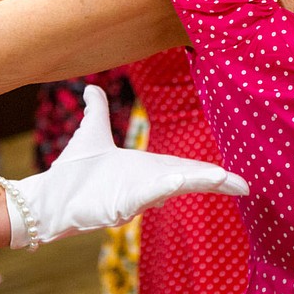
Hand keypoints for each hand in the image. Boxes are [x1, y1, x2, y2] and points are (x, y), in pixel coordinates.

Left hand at [0, 85, 247, 248]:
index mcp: (143, 169)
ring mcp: (133, 196)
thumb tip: (92, 89)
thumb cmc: (73, 171)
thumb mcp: (90, 134)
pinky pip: (144, 196)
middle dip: (214, 181)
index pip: (181, 167)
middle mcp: (143, 185)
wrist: (50, 196)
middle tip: (243, 185)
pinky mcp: (118, 205)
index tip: (232, 175)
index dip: (206, 171)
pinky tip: (176, 181)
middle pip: (183, 179)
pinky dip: (161, 189)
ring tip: (222, 179)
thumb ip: (97, 111)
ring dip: (194, 182)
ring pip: (169, 187)